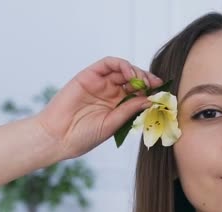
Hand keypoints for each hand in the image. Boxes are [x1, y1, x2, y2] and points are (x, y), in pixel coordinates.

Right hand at [35, 56, 162, 158]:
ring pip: (123, 70)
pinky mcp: (88, 76)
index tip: (163, 94)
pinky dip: (121, 65)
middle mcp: (110, 93)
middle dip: (147, 80)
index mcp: (117, 107)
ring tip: (142, 80)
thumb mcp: (113, 124)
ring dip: (136, 71)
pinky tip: (129, 74)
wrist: (58, 137)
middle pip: (133, 80)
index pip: (139, 94)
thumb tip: (151, 100)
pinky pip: (108, 64)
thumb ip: (130, 110)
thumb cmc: (83, 136)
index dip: (151, 92)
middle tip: (156, 85)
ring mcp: (100, 84)